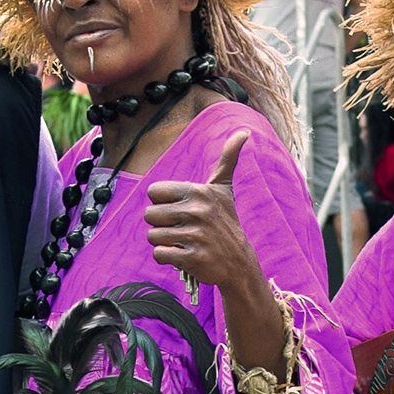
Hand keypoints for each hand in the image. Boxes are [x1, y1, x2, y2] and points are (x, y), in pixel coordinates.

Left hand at [144, 133, 266, 298]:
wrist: (238, 262)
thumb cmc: (225, 222)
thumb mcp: (224, 189)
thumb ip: (228, 159)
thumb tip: (244, 132)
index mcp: (198, 191)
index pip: (154, 192)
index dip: (163, 203)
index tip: (180, 209)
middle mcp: (197, 211)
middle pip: (149, 215)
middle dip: (161, 224)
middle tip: (180, 228)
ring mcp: (195, 235)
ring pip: (152, 235)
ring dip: (164, 241)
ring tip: (183, 242)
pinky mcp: (192, 258)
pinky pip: (159, 254)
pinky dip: (167, 257)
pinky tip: (183, 255)